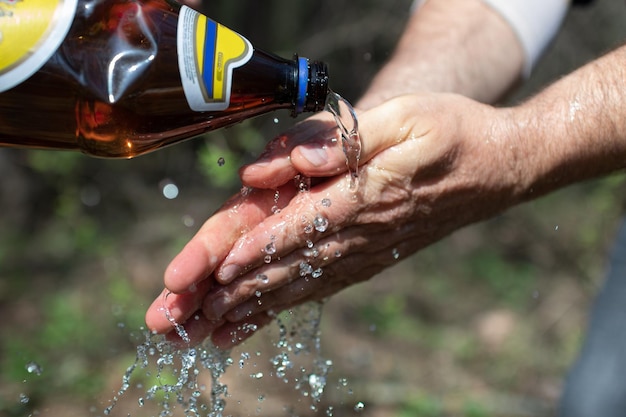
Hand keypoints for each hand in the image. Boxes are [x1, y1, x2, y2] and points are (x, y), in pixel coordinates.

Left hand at [145, 93, 523, 347]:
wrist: (498, 167)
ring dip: (248, 309)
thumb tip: (294, 164)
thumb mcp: (405, 116)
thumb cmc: (451, 130)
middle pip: (287, 267)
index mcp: (367, 196)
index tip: (214, 273)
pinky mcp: (369, 258)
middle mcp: (363, 234)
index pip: (300, 228)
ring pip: (298, 286)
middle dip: (231, 291)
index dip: (256, 249)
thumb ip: (345, 140)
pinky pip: (319, 288)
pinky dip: (280, 308)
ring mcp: (367, 252)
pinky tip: (251, 323)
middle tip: (183, 317)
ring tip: (204, 332)